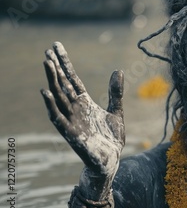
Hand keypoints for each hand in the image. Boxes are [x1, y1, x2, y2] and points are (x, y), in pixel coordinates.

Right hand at [40, 42, 124, 184]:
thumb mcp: (116, 112)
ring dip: (52, 80)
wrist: (111, 161)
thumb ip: (116, 93)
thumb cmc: (111, 138)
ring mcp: (72, 120)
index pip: (72, 79)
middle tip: (47, 51)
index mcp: (85, 103)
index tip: (56, 46)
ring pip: (59, 97)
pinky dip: (51, 105)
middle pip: (63, 85)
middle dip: (55, 69)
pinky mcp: (72, 133)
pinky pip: (58, 118)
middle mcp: (75, 109)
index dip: (65, 63)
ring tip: (47, 63)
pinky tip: (46, 92)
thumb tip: (118, 70)